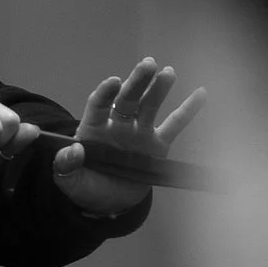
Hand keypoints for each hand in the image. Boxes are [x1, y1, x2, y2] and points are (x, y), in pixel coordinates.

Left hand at [54, 58, 206, 216]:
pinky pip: (174, 125)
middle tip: (148, 64)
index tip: (114, 81)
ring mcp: (139, 132)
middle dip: (137, 82)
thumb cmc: (86, 186)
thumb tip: (73, 151)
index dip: (105, 93)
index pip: (98, 105)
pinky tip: (201, 93)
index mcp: (93, 128)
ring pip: (149, 107)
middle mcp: (117, 125)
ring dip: (158, 89)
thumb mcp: (69, 180)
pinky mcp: (158, 145)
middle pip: (127, 99)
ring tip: (168, 72)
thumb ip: (66, 166)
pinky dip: (188, 110)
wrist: (109, 201)